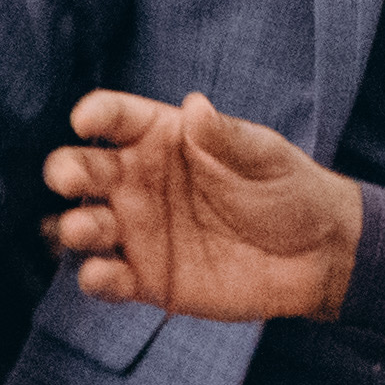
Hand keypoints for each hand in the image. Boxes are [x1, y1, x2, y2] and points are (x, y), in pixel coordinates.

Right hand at [46, 88, 361, 320]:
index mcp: (162, 139)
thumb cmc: (288, 189)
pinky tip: (104, 274)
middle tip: (69, 177)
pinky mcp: (146, 278)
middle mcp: (137, 182)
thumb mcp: (264, 155)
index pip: (115, 118)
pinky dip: (96, 278)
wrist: (317, 254)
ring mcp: (137, 231)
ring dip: (77, 227)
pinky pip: (106, 278)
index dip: (96, 113)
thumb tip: (196, 106)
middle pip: (84, 169)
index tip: (87, 119)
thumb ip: (226, 136)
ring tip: (87, 228)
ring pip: (85, 225)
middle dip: (67, 170)